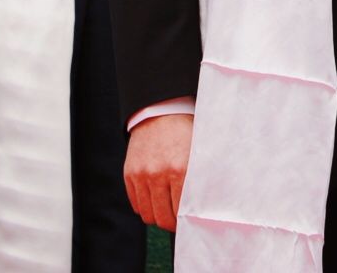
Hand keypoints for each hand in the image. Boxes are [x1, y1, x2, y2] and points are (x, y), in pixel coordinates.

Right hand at [124, 113, 192, 231]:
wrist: (160, 111)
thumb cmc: (184, 133)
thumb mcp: (197, 152)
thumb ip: (200, 179)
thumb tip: (206, 206)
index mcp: (180, 169)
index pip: (181, 212)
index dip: (185, 222)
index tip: (187, 222)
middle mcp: (158, 174)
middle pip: (162, 218)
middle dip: (170, 224)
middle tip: (176, 221)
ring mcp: (142, 174)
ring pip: (147, 214)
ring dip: (156, 216)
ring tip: (164, 210)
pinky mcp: (129, 172)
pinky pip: (135, 203)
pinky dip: (144, 206)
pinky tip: (153, 199)